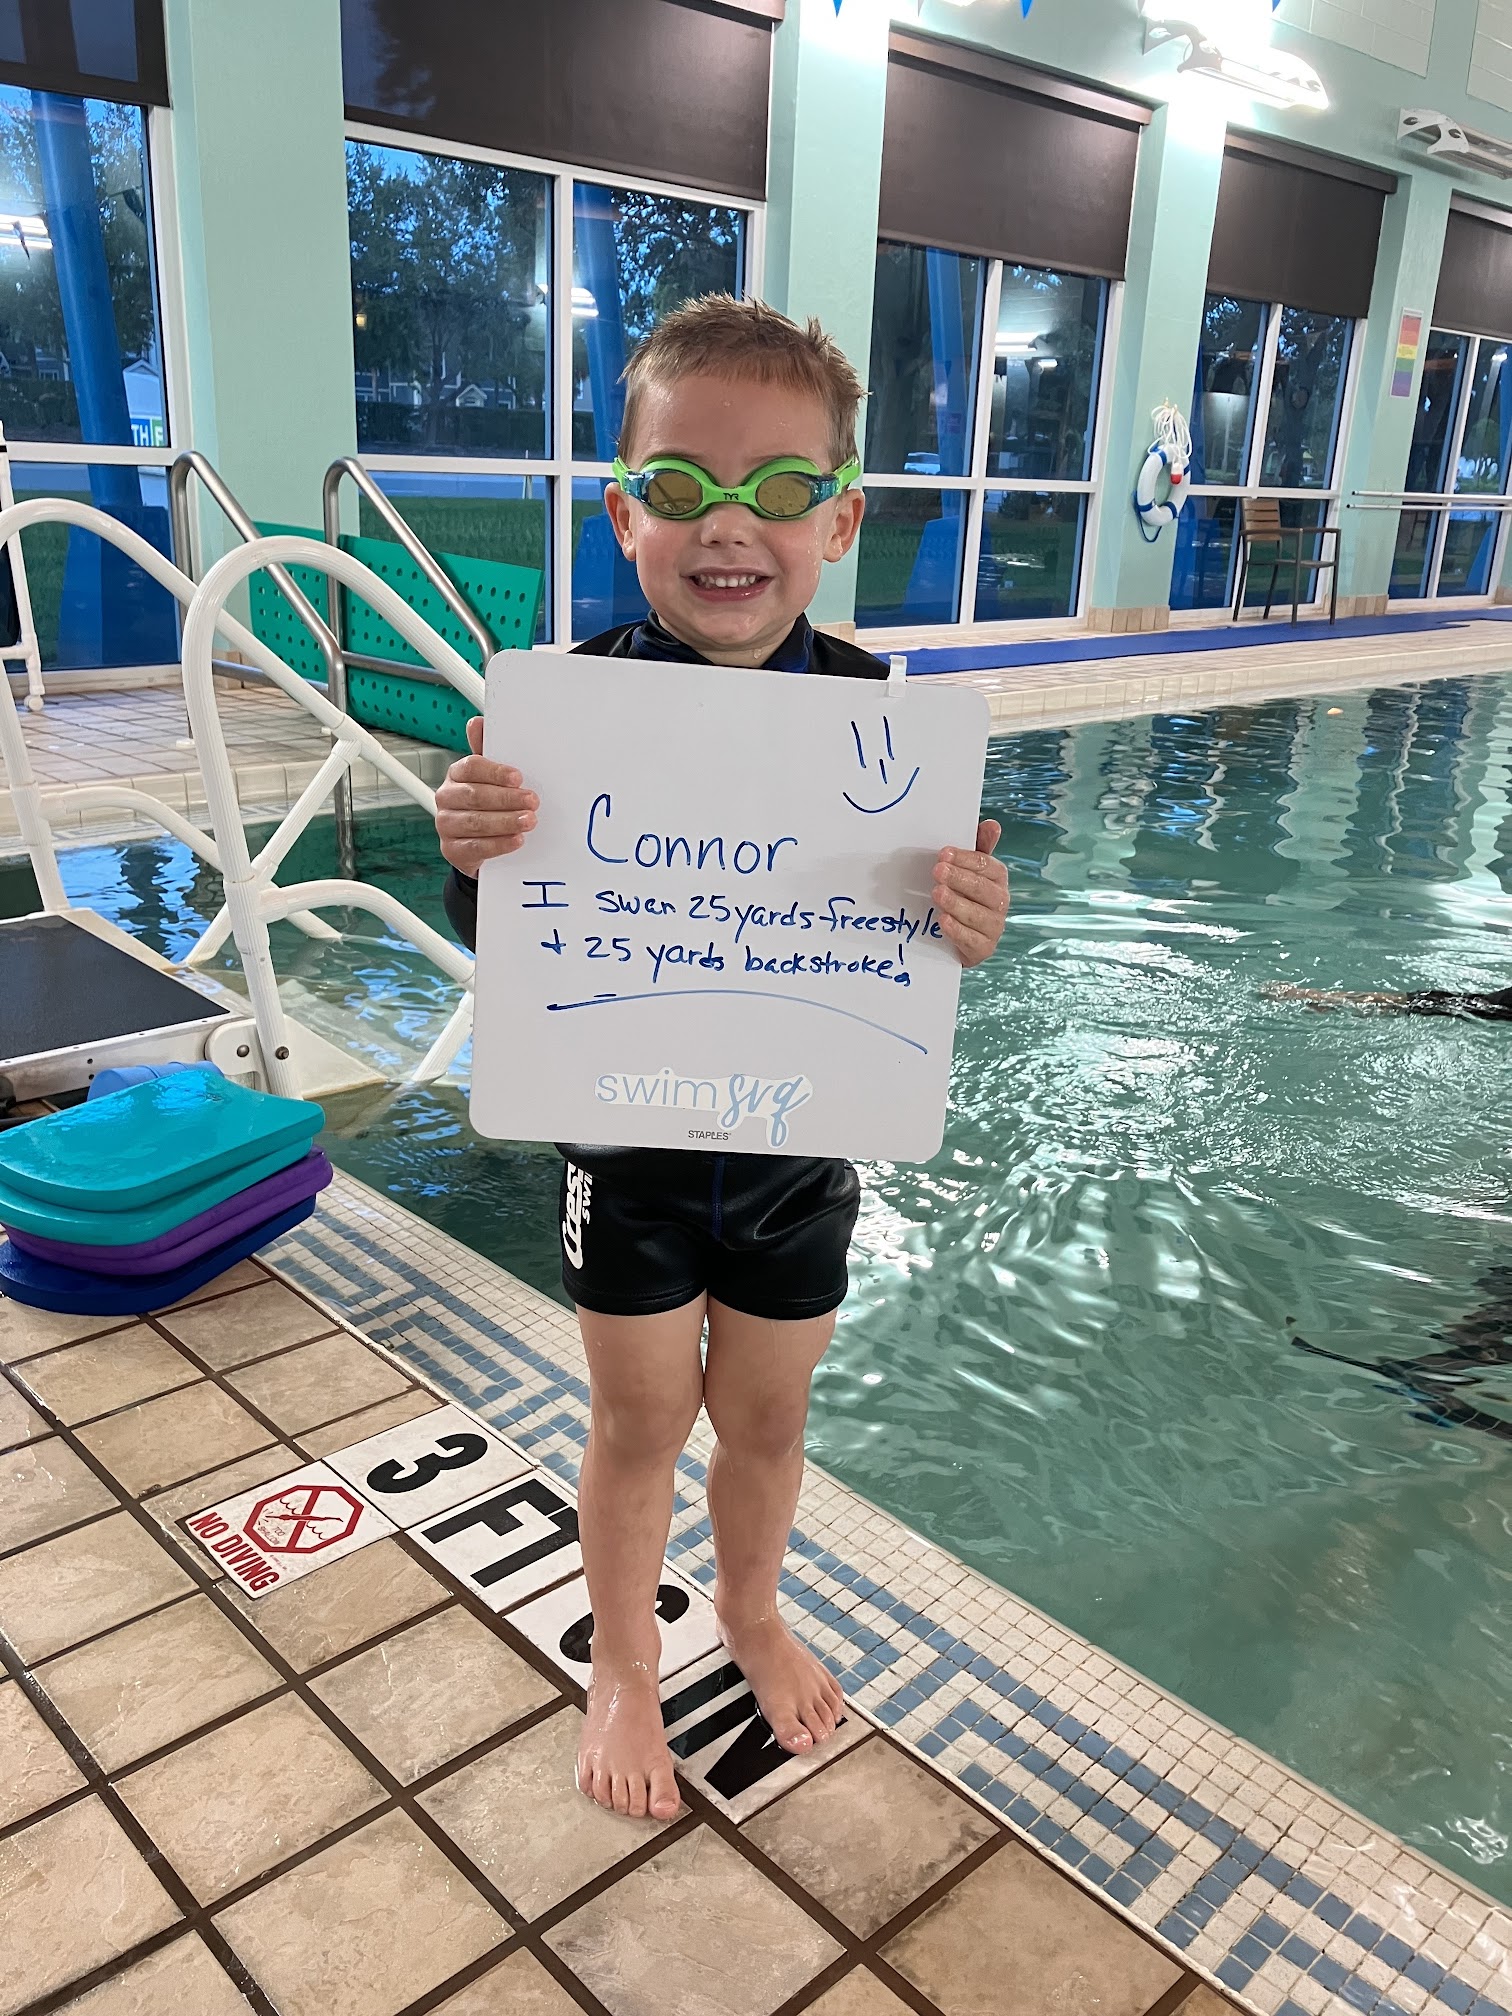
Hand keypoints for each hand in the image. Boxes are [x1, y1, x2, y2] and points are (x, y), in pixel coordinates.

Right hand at [434, 714, 538, 875]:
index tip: (518, 778)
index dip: (495, 772)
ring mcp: (446, 825)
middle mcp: (447, 798)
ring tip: (528, 821)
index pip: (470, 767)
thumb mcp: (491, 778)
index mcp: (456, 775)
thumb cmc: (486, 805)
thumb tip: (477, 722)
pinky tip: (516, 840)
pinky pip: (475, 847)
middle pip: (475, 796)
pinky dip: (498, 844)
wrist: (478, 843)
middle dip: (506, 799)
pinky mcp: (452, 849)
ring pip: (475, 822)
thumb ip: (487, 752)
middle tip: (532, 801)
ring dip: (505, 822)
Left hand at [933, 819, 1007, 968]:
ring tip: (937, 893)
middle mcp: (1000, 902)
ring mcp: (994, 926)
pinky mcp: (983, 948)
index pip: (986, 866)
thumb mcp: (970, 872)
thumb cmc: (966, 897)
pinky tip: (943, 921)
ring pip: (977, 914)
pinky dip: (957, 930)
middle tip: (937, 871)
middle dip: (959, 879)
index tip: (943, 854)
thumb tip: (992, 824)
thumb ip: (979, 849)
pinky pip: (971, 939)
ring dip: (956, 903)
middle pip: (982, 889)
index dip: (965, 859)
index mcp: (998, 879)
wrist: (961, 939)